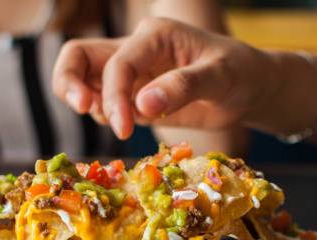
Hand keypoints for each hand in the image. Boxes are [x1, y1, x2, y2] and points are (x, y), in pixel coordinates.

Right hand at [52, 17, 275, 138]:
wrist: (247, 89)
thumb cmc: (239, 74)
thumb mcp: (220, 77)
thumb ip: (182, 87)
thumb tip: (142, 105)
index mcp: (155, 35)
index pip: (117, 62)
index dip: (113, 95)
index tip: (124, 127)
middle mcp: (136, 50)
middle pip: (78, 56)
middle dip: (69, 83)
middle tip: (82, 109)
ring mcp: (131, 74)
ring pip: (84, 80)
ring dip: (88, 104)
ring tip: (121, 124)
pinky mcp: (133, 95)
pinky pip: (103, 103)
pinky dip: (104, 115)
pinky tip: (127, 124)